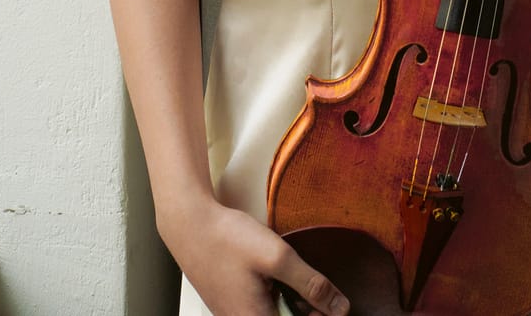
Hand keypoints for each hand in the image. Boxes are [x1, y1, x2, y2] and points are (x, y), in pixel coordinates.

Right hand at [162, 197, 349, 315]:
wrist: (189, 224)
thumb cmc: (227, 239)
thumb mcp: (277, 256)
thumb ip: (311, 284)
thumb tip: (341, 308)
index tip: (328, 300)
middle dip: (304, 309)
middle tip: (313, 287)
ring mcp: (233, 315)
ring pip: (273, 314)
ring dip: (288, 302)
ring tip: (290, 276)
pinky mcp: (229, 304)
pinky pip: (260, 309)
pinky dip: (274, 296)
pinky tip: (274, 275)